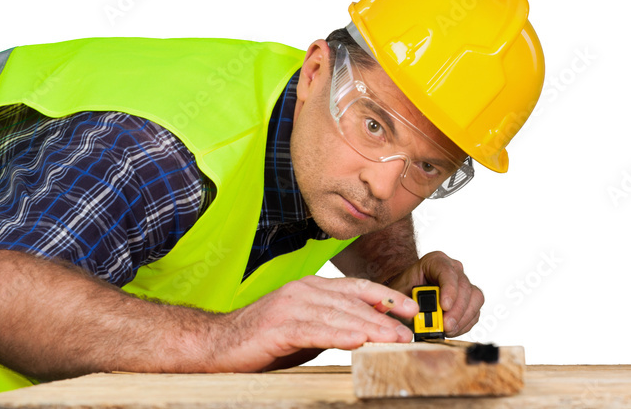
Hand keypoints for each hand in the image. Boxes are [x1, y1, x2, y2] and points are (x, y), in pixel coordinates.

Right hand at [210, 275, 418, 371]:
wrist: (217, 344)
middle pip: (353, 303)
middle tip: (409, 334)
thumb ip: (334, 325)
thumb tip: (371, 334)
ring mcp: (289, 306)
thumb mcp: (306, 329)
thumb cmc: (263, 339)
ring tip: (393, 340)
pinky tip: (357, 342)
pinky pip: (315, 331)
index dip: (387, 298)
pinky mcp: (278, 327)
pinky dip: (339, 336)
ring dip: (370, 329)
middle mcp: (303, 290)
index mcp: (311, 286)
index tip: (413, 311)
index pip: (357, 288)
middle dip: (385, 318)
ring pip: (339, 316)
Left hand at [386, 251, 483, 336]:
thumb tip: (418, 313)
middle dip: (456, 309)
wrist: (407, 297)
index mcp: (435, 261)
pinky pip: (475, 312)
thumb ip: (408, 302)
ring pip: (475, 298)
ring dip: (462, 318)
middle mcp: (453, 269)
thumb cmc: (403, 292)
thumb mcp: (399, 295)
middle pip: (463, 287)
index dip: (449, 289)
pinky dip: (465, 324)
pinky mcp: (470, 299)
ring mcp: (464, 284)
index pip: (447, 271)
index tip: (444, 306)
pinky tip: (452, 330)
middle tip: (446, 325)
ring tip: (447, 330)